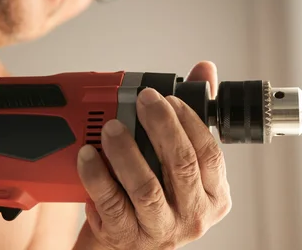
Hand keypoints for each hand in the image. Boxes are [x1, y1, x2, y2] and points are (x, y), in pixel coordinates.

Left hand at [75, 61, 231, 249]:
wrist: (133, 242)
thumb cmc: (164, 194)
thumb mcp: (186, 161)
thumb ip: (195, 114)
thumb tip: (205, 69)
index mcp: (214, 195)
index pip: (209, 153)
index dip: (189, 120)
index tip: (168, 98)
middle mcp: (193, 214)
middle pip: (181, 165)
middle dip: (161, 126)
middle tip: (142, 100)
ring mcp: (161, 229)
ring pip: (146, 187)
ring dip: (126, 151)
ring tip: (111, 127)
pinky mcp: (128, 236)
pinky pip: (111, 203)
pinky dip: (97, 175)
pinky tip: (88, 155)